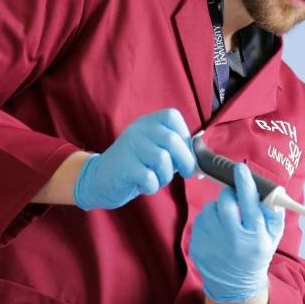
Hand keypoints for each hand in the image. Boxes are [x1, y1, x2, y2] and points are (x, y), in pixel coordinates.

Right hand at [73, 108, 196, 209]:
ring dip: (165, 176)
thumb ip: (176, 150)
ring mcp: (129, 146)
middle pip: (173, 140)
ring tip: (156, 179)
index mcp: (148, 122)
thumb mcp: (155, 151)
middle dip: (185, 161)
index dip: (185, 136)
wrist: (99, 179)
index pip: (173, 117)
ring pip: (163, 160)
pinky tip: (144, 186)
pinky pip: (150, 177)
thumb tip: (205, 158)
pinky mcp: (123, 165)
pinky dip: (152, 186)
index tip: (185, 154)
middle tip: (186, 173)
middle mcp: (138, 129)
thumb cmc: (135, 166)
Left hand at [190, 163, 284, 302]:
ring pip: (210, 208)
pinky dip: (209, 219)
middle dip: (230, 195)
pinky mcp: (197, 247)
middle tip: (235, 199)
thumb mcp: (273, 236)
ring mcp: (212, 245)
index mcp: (255, 237)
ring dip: (219, 208)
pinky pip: (200, 219)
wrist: (235, 285)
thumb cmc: (256, 254)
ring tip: (227, 220)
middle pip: (225, 202)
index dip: (244, 184)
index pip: (249, 204)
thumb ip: (273, 213)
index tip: (240, 169)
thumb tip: (269, 191)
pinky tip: (217, 229)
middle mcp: (233, 241)